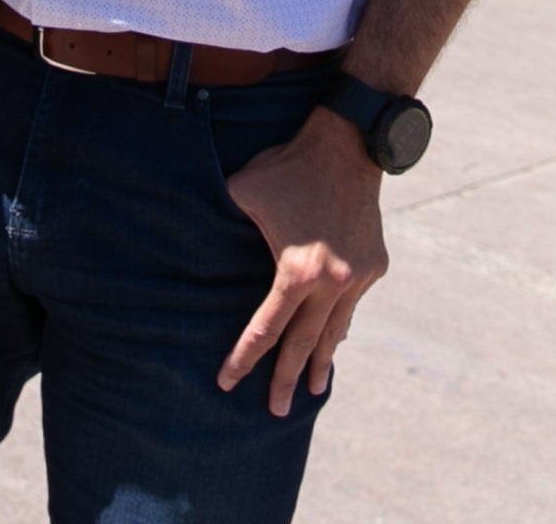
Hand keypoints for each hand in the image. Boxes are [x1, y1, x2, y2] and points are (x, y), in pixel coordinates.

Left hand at [217, 109, 386, 416]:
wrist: (347, 144)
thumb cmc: (287, 167)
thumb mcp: (243, 192)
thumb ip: (218, 219)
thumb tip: (182, 230)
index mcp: (296, 272)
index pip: (265, 329)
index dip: (244, 358)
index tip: (227, 383)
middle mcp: (331, 283)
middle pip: (303, 345)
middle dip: (287, 380)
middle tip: (277, 411)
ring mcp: (357, 278)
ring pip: (335, 331)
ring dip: (321, 361)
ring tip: (313, 388)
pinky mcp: (373, 266)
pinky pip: (351, 306)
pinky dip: (339, 325)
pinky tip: (332, 342)